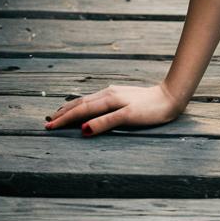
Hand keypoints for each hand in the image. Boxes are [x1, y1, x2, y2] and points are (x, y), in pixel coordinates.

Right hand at [43, 82, 183, 136]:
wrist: (171, 96)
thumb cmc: (152, 110)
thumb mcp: (129, 117)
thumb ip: (106, 122)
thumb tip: (82, 129)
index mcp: (109, 99)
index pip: (81, 110)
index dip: (64, 119)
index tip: (48, 127)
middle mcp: (108, 93)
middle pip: (81, 103)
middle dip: (63, 112)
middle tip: (48, 122)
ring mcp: (114, 92)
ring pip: (87, 99)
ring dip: (72, 107)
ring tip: (60, 113)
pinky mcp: (121, 93)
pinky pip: (95, 99)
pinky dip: (84, 104)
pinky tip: (84, 105)